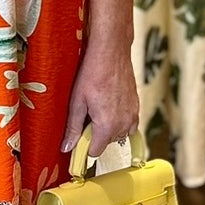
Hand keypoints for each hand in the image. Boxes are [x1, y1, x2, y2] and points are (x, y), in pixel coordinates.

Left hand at [61, 40, 139, 160]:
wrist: (112, 53)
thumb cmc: (93, 73)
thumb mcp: (77, 102)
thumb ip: (73, 128)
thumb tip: (67, 148)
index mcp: (107, 126)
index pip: (95, 151)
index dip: (84, 147)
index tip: (77, 140)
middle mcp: (123, 124)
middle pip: (107, 143)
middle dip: (95, 135)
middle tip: (86, 115)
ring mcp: (133, 116)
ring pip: (118, 134)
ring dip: (108, 128)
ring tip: (97, 109)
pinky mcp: (137, 107)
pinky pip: (128, 124)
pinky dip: (119, 121)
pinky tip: (109, 106)